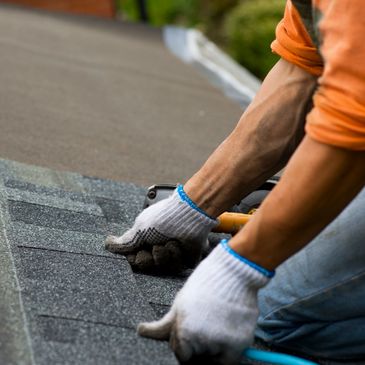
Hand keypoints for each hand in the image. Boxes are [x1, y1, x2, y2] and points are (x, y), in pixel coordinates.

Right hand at [105, 185, 216, 272]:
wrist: (188, 216)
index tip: (138, 250)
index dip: (136, 257)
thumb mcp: (139, 229)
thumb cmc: (163, 218)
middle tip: (155, 246)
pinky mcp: (186, 258)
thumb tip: (107, 244)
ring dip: (164, 254)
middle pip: (147, 266)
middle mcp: (158, 247)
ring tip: (169, 242)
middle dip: (150, 257)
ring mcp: (172, 253)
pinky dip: (176, 255)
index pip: (135, 259)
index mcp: (146, 239)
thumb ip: (125, 241)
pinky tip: (178, 244)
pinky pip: (177, 267)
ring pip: (162, 268)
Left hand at [137, 240, 272, 363]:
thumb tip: (140, 331)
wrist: (233, 272)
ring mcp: (221, 343)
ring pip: (213, 358)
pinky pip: (229, 360)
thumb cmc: (205, 285)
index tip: (192, 332)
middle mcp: (201, 342)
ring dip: (214, 346)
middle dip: (199, 346)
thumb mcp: (181, 303)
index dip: (185, 344)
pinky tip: (227, 328)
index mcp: (183, 332)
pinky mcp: (239, 344)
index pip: (180, 354)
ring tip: (217, 321)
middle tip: (206, 324)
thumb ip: (164, 325)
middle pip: (196, 356)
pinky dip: (228, 349)